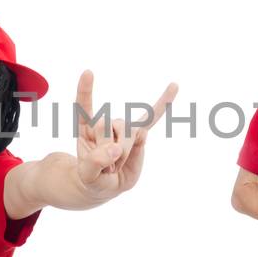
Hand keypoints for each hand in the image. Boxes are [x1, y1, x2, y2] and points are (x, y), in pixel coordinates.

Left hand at [73, 70, 178, 197]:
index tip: (88, 72)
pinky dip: (162, 104)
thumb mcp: (87, 177)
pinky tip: (173, 87)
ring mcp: (122, 128)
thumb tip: (115, 148)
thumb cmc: (94, 178)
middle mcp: (104, 123)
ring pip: (128, 131)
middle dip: (108, 151)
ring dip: (123, 154)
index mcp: (86, 128)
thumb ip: (94, 163)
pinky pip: (152, 118)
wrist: (107, 184)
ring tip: (116, 166)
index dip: (85, 90)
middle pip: (107, 124)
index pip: (84, 106)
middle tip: (106, 168)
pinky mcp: (139, 135)